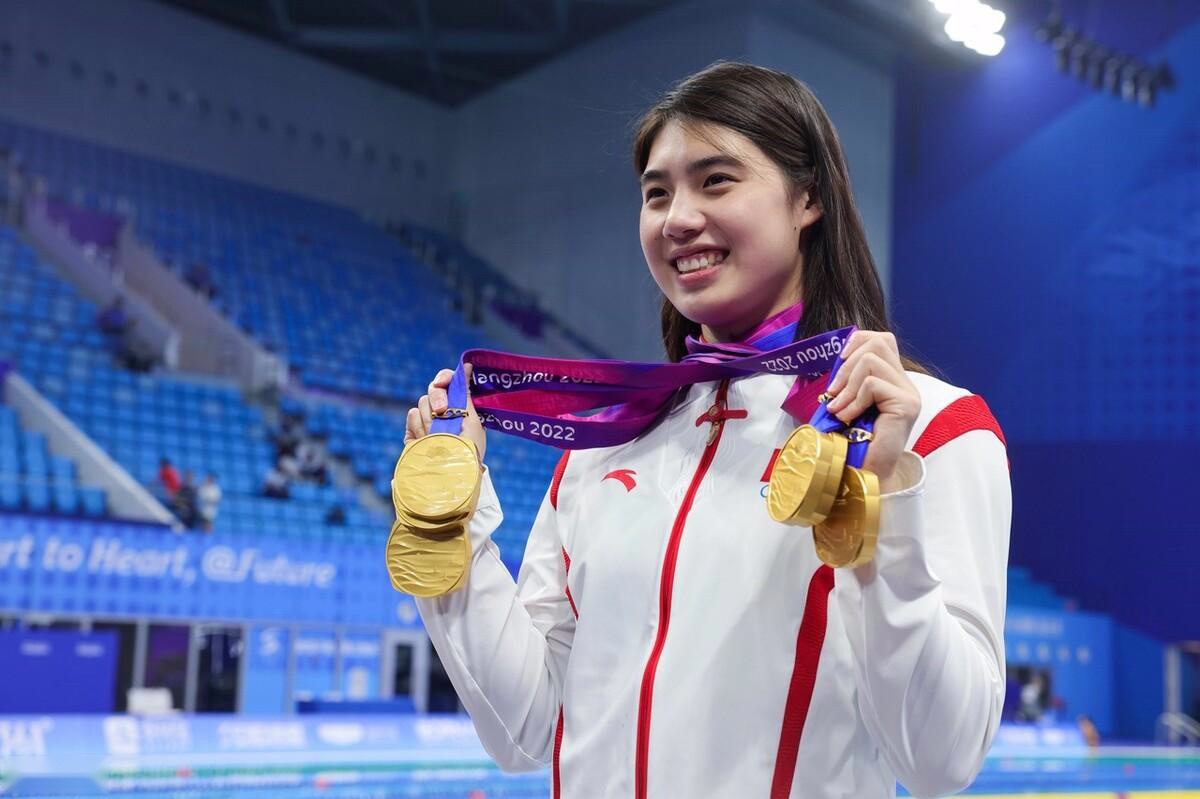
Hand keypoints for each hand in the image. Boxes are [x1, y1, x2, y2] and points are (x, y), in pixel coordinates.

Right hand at [405, 363, 486, 462]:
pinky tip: (426, 439)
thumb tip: (467, 366)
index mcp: (458, 407)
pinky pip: (412, 414)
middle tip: (443, 411)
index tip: (444, 382)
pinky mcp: (413, 431)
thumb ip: (465, 393)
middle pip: (434, 389)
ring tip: (439, 435)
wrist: (452, 473)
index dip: (444, 378)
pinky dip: (419, 425)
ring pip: (423, 401)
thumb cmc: (469, 448)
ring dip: (432, 417)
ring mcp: (426, 421)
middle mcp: (442, 412)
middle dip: (439, 398)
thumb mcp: (472, 419)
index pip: (447, 382)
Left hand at [824, 331, 920, 491]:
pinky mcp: (906, 405)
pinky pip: (872, 385)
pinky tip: (848, 419)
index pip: (881, 340)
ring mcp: (909, 394)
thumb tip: (831, 356)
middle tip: (833, 391)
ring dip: (847, 384)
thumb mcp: (846, 403)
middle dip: (847, 362)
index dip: (857, 342)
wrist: (864, 474)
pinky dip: (853, 400)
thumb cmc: (852, 443)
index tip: (837, 363)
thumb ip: (846, 380)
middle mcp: (905, 384)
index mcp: (892, 380)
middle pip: (879, 342)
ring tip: (839, 408)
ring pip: (872, 360)